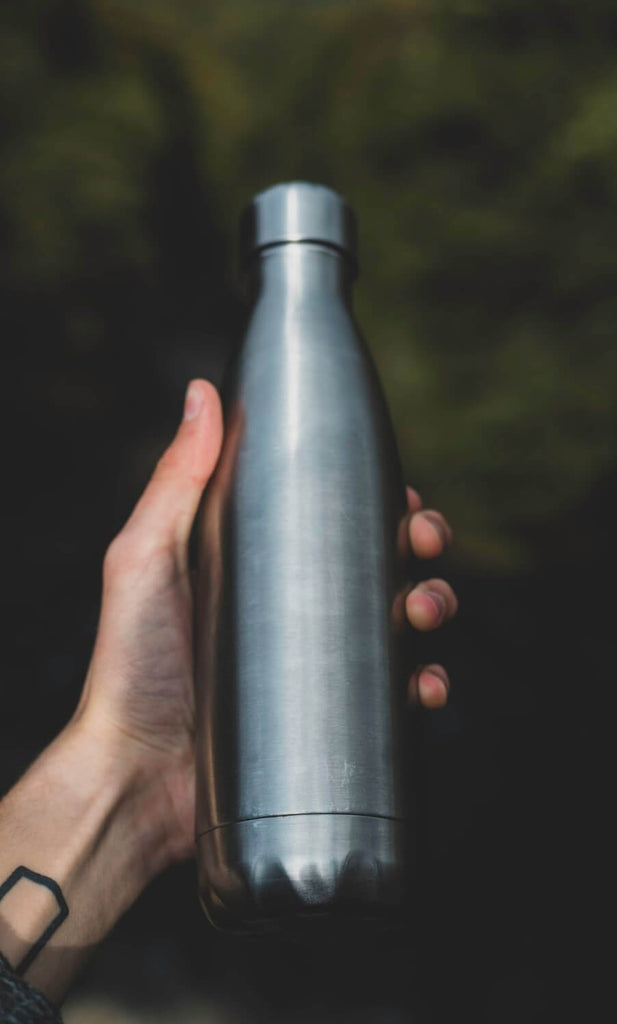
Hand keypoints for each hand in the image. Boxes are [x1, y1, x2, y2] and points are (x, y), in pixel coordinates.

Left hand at [74, 379, 457, 867]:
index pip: (333, 514)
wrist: (137, 775)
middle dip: (420, 545)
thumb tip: (202, 392)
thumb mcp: (146, 558)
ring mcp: (315, 663)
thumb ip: (175, 479)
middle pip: (380, 561)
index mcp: (258, 562)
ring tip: (424, 613)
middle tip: (425, 544)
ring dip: (433, 605)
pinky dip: (423, 685)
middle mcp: (293, 608)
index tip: (401, 493)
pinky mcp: (330, 718)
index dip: (377, 499)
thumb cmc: (131, 664)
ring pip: (401, 621)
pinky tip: (423, 686)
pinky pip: (395, 695)